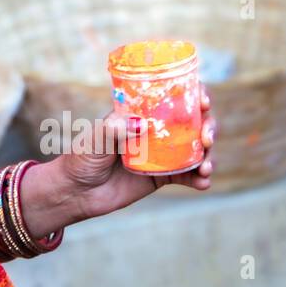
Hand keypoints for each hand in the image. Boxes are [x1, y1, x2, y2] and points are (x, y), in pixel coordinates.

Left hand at [60, 86, 216, 220]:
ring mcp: (161, 153)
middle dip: (208, 126)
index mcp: (140, 113)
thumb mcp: (94, 138)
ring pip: (195, 149)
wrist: (77, 192)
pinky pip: (187, 176)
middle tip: (207, 138)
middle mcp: (155, 130)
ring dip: (208, 155)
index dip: (193, 94)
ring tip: (206, 168)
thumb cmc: (82, 157)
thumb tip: (140, 124)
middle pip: (193, 122)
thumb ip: (113, 129)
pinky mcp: (162, 177)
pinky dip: (199, 179)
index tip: (203, 100)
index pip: (171, 96)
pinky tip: (203, 183)